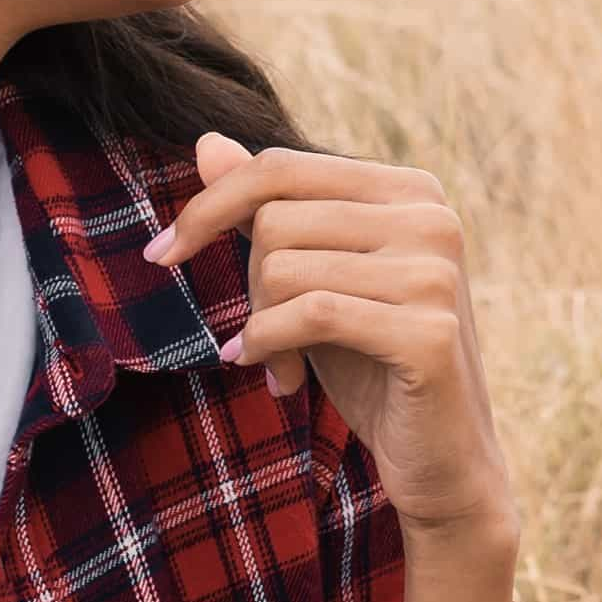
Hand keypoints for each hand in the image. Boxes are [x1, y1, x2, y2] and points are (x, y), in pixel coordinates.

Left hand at [148, 137, 515, 547]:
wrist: (441, 457)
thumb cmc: (372, 363)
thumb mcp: (313, 280)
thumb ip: (268, 212)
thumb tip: (206, 144)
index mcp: (410, 190)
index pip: (281, 168)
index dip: (209, 208)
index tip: (160, 254)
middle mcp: (431, 218)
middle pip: (275, 220)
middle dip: (249, 286)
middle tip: (264, 339)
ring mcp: (435, 273)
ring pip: (284, 268)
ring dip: (262, 329)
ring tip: (283, 367)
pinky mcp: (429, 332)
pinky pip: (310, 315)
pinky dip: (273, 347)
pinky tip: (280, 380)